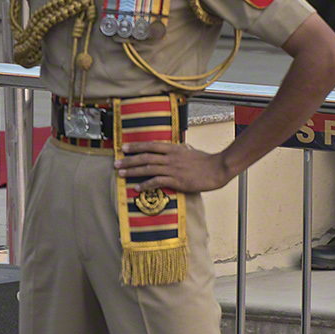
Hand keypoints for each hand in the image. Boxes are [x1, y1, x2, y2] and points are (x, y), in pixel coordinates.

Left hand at [115, 142, 229, 194]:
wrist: (218, 169)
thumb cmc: (205, 161)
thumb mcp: (189, 152)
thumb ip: (178, 152)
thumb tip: (171, 151)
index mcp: (173, 148)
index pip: (150, 145)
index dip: (136, 146)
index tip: (124, 148)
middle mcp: (170, 157)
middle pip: (145, 157)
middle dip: (129, 160)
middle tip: (116, 163)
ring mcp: (173, 169)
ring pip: (148, 168)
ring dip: (133, 171)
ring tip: (121, 173)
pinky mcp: (177, 181)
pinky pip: (157, 182)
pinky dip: (145, 184)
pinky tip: (137, 188)